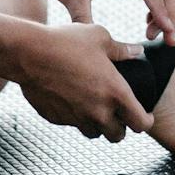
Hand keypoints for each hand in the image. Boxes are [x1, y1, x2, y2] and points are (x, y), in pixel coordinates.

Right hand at [15, 22, 154, 141]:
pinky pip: (71, 124)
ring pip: (94, 133)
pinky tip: (71, 100)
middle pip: (117, 136)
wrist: (29, 53)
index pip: (141, 124)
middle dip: (121, 127)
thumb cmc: (67, 42)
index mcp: (115, 94)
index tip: (144, 116)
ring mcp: (76, 118)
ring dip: (97, 125)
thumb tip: (137, 51)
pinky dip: (75, 117)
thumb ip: (122, 49)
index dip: (145, 122)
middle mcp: (98, 112)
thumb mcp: (100, 38)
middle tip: (118, 115)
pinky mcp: (56, 119)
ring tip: (95, 109)